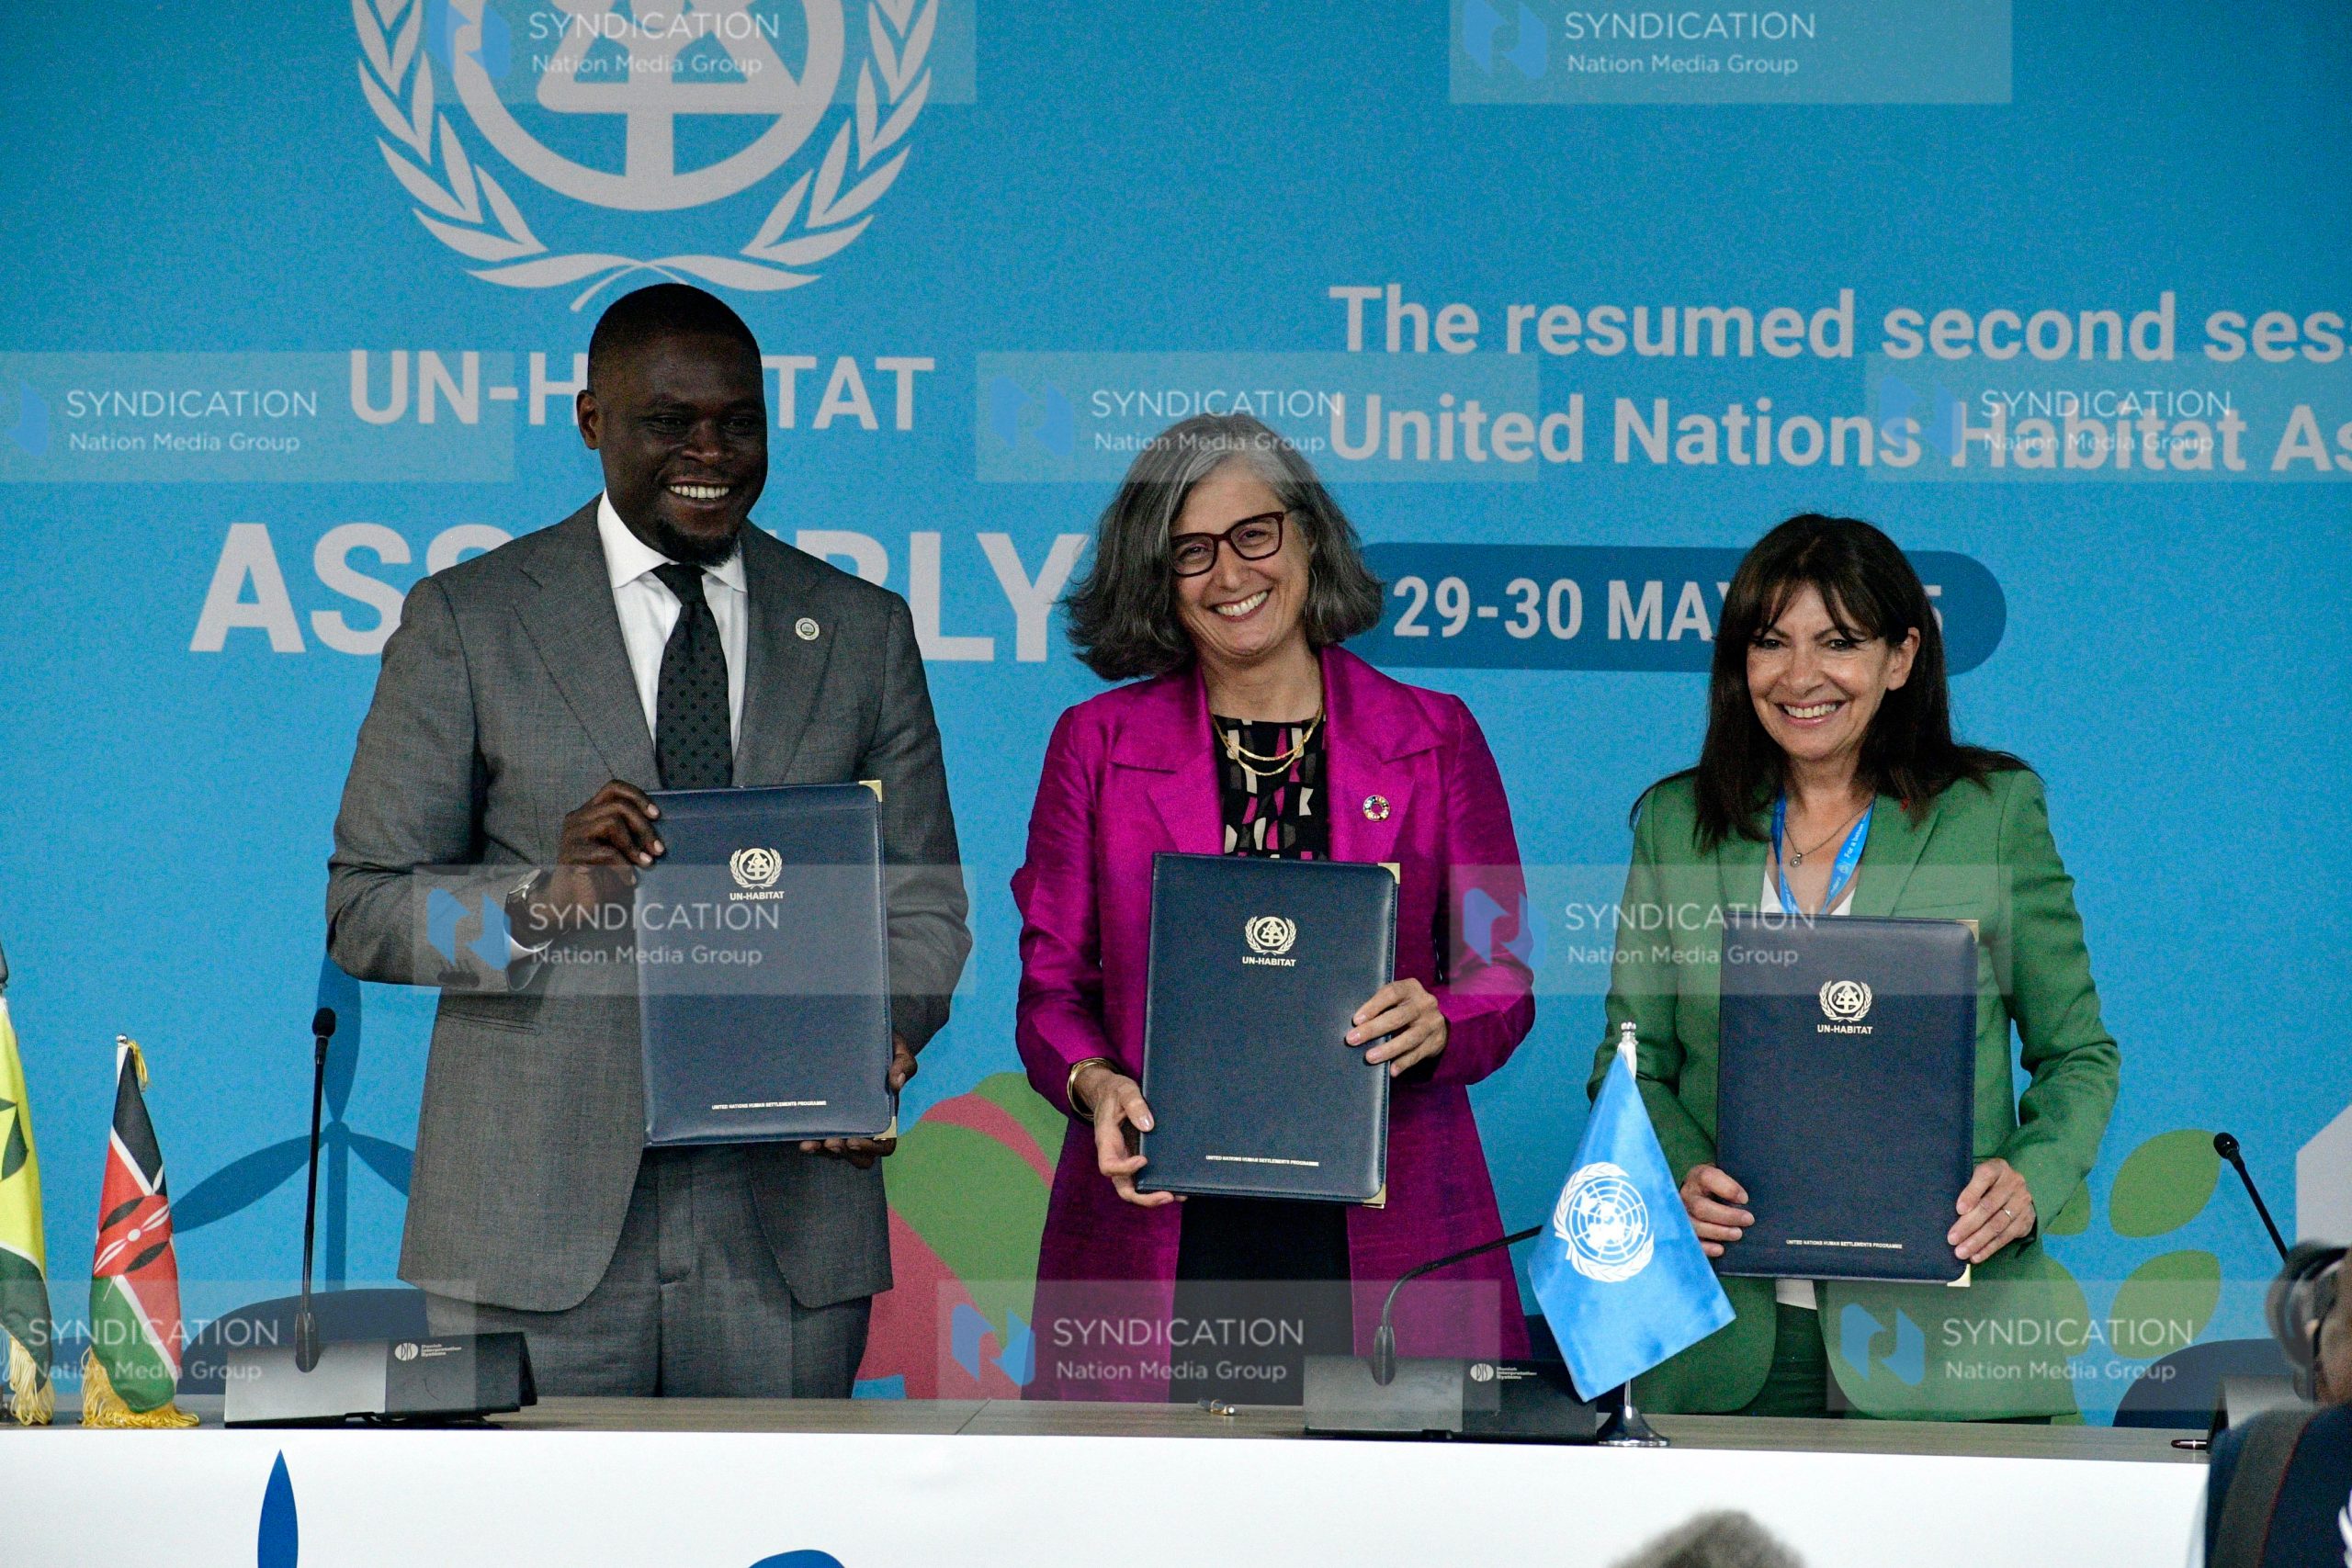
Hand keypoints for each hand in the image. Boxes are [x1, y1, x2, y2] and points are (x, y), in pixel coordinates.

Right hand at [514, 781, 663, 941]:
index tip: (657, 815)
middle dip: (643, 827)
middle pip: (617, 805)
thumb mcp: (620, 849)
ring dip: (633, 845)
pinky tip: (629, 879)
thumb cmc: (602, 877)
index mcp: (589, 813)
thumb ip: (631, 832)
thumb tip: (659, 826)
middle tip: (658, 849)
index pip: (613, 788)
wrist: (573, 905)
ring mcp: (571, 836)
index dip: (637, 796)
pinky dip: (622, 866)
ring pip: (611, 822)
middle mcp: (577, 819)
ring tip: (645, 863)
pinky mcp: (569, 855)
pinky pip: (604, 852)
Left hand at [799, 1036, 915, 1167]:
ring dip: (824, 1153)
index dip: (872, 1148)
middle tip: (831, 1142)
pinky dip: (811, 1143)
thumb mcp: (897, 1048)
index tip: (854, 1141)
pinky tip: (801, 1138)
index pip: (885, 1143)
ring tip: (810, 1144)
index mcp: (885, 1114)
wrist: (860, 1033)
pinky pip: (819, 1138)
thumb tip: (896, 1083)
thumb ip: (904, 1062)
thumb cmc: (881, 1044)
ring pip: (837, 1152)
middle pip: (860, 1156)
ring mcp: (844, 1122)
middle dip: (845, 1154)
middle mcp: (865, 1123)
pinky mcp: (825, 1116)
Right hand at [1073, 1063, 1175, 1207]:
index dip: (1125, 1168)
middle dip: (1143, 1197)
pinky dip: (1159, 1185)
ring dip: (1155, 1195)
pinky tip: (1179, 1187)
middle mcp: (1115, 1156)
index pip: (1109, 1166)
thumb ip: (1134, 1104)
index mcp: (1106, 1141)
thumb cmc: (1115, 1092)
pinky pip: (1145, 1177)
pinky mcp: (1137, 1157)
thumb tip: (1148, 1126)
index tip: (1144, 1160)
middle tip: (1167, 1195)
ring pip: (1135, 1188)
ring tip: (1179, 1195)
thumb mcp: (1124, 1090)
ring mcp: (1126, 1159)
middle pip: (1123, 1187)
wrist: (1110, 1092)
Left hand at [1348, 979, 1447, 1076]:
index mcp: (1410, 988)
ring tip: (1370, 1057)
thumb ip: (1380, 1005)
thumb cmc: (1405, 1007)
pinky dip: (1404, 1062)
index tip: (1356, 1020)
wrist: (1434, 1019)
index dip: (1373, 1006)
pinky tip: (1391, 1070)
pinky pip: (1418, 1054)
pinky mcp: (1436, 1041)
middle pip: (1398, 1017)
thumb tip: (1356, 1024)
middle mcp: (1424, 1003)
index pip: (1391, 993)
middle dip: (1373, 1029)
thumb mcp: (1396, 999)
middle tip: (1353, 1040)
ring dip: (1388, 1049)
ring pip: (1409, 1038)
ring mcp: (1432, 1023)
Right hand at [1680, 1164, 1751, 1259]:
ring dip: (1718, 1232)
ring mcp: (1683, 1214)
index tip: (1745, 1199)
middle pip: (1701, 1207)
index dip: (1727, 1189)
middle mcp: (1687, 1195)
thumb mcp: (1727, 1176)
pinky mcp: (1685, 1231)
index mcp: (1699, 1176)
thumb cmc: (1721, 1186)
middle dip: (1727, 1216)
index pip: (1708, 1178)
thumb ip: (1734, 1184)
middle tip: (1748, 1220)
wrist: (1702, 1194)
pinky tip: (1721, 1250)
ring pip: (1695, 1225)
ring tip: (1738, 1234)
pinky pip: (1692, 1241)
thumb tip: (1747, 1200)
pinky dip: (1706, 1247)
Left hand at [1949, 1158, 2033, 1263]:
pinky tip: (1976, 1255)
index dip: (1971, 1193)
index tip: (1958, 1210)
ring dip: (1978, 1241)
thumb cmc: (1986, 1183)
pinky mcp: (2027, 1219)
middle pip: (1989, 1206)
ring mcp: (2022, 1202)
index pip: (1984, 1177)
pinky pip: (2007, 1236)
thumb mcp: (1976, 1177)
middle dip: (1969, 1225)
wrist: (2015, 1190)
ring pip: (1998, 1224)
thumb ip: (1966, 1188)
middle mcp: (2013, 1183)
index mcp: (1998, 1168)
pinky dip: (1990, 1248)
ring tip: (1961, 1252)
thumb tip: (1946, 1209)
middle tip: (1952, 1239)